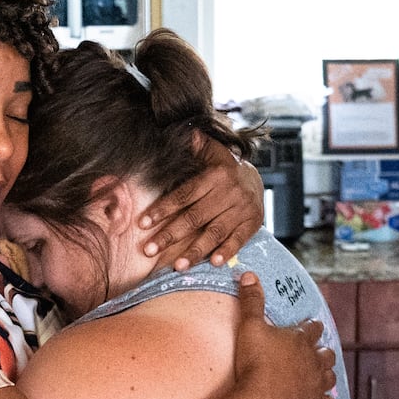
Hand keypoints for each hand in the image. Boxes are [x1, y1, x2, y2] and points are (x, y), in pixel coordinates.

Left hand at [138, 139, 263, 270]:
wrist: (256, 179)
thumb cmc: (222, 168)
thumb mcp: (211, 152)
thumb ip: (196, 145)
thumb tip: (185, 132)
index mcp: (214, 176)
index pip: (184, 194)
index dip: (163, 209)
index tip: (142, 223)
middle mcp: (228, 193)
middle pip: (195, 217)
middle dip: (171, 235)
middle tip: (149, 250)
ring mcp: (241, 209)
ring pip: (215, 232)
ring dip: (195, 250)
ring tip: (177, 266)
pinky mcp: (252, 223)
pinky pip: (238, 239)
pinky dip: (226, 251)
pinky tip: (212, 262)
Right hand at [231, 272, 336, 398]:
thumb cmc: (256, 363)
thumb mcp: (249, 326)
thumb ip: (251, 301)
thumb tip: (249, 275)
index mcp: (300, 340)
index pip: (311, 328)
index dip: (312, 326)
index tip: (314, 324)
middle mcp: (313, 361)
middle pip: (325, 353)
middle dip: (323, 350)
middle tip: (320, 349)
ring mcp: (315, 384)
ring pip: (329, 376)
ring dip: (327, 373)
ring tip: (324, 372)